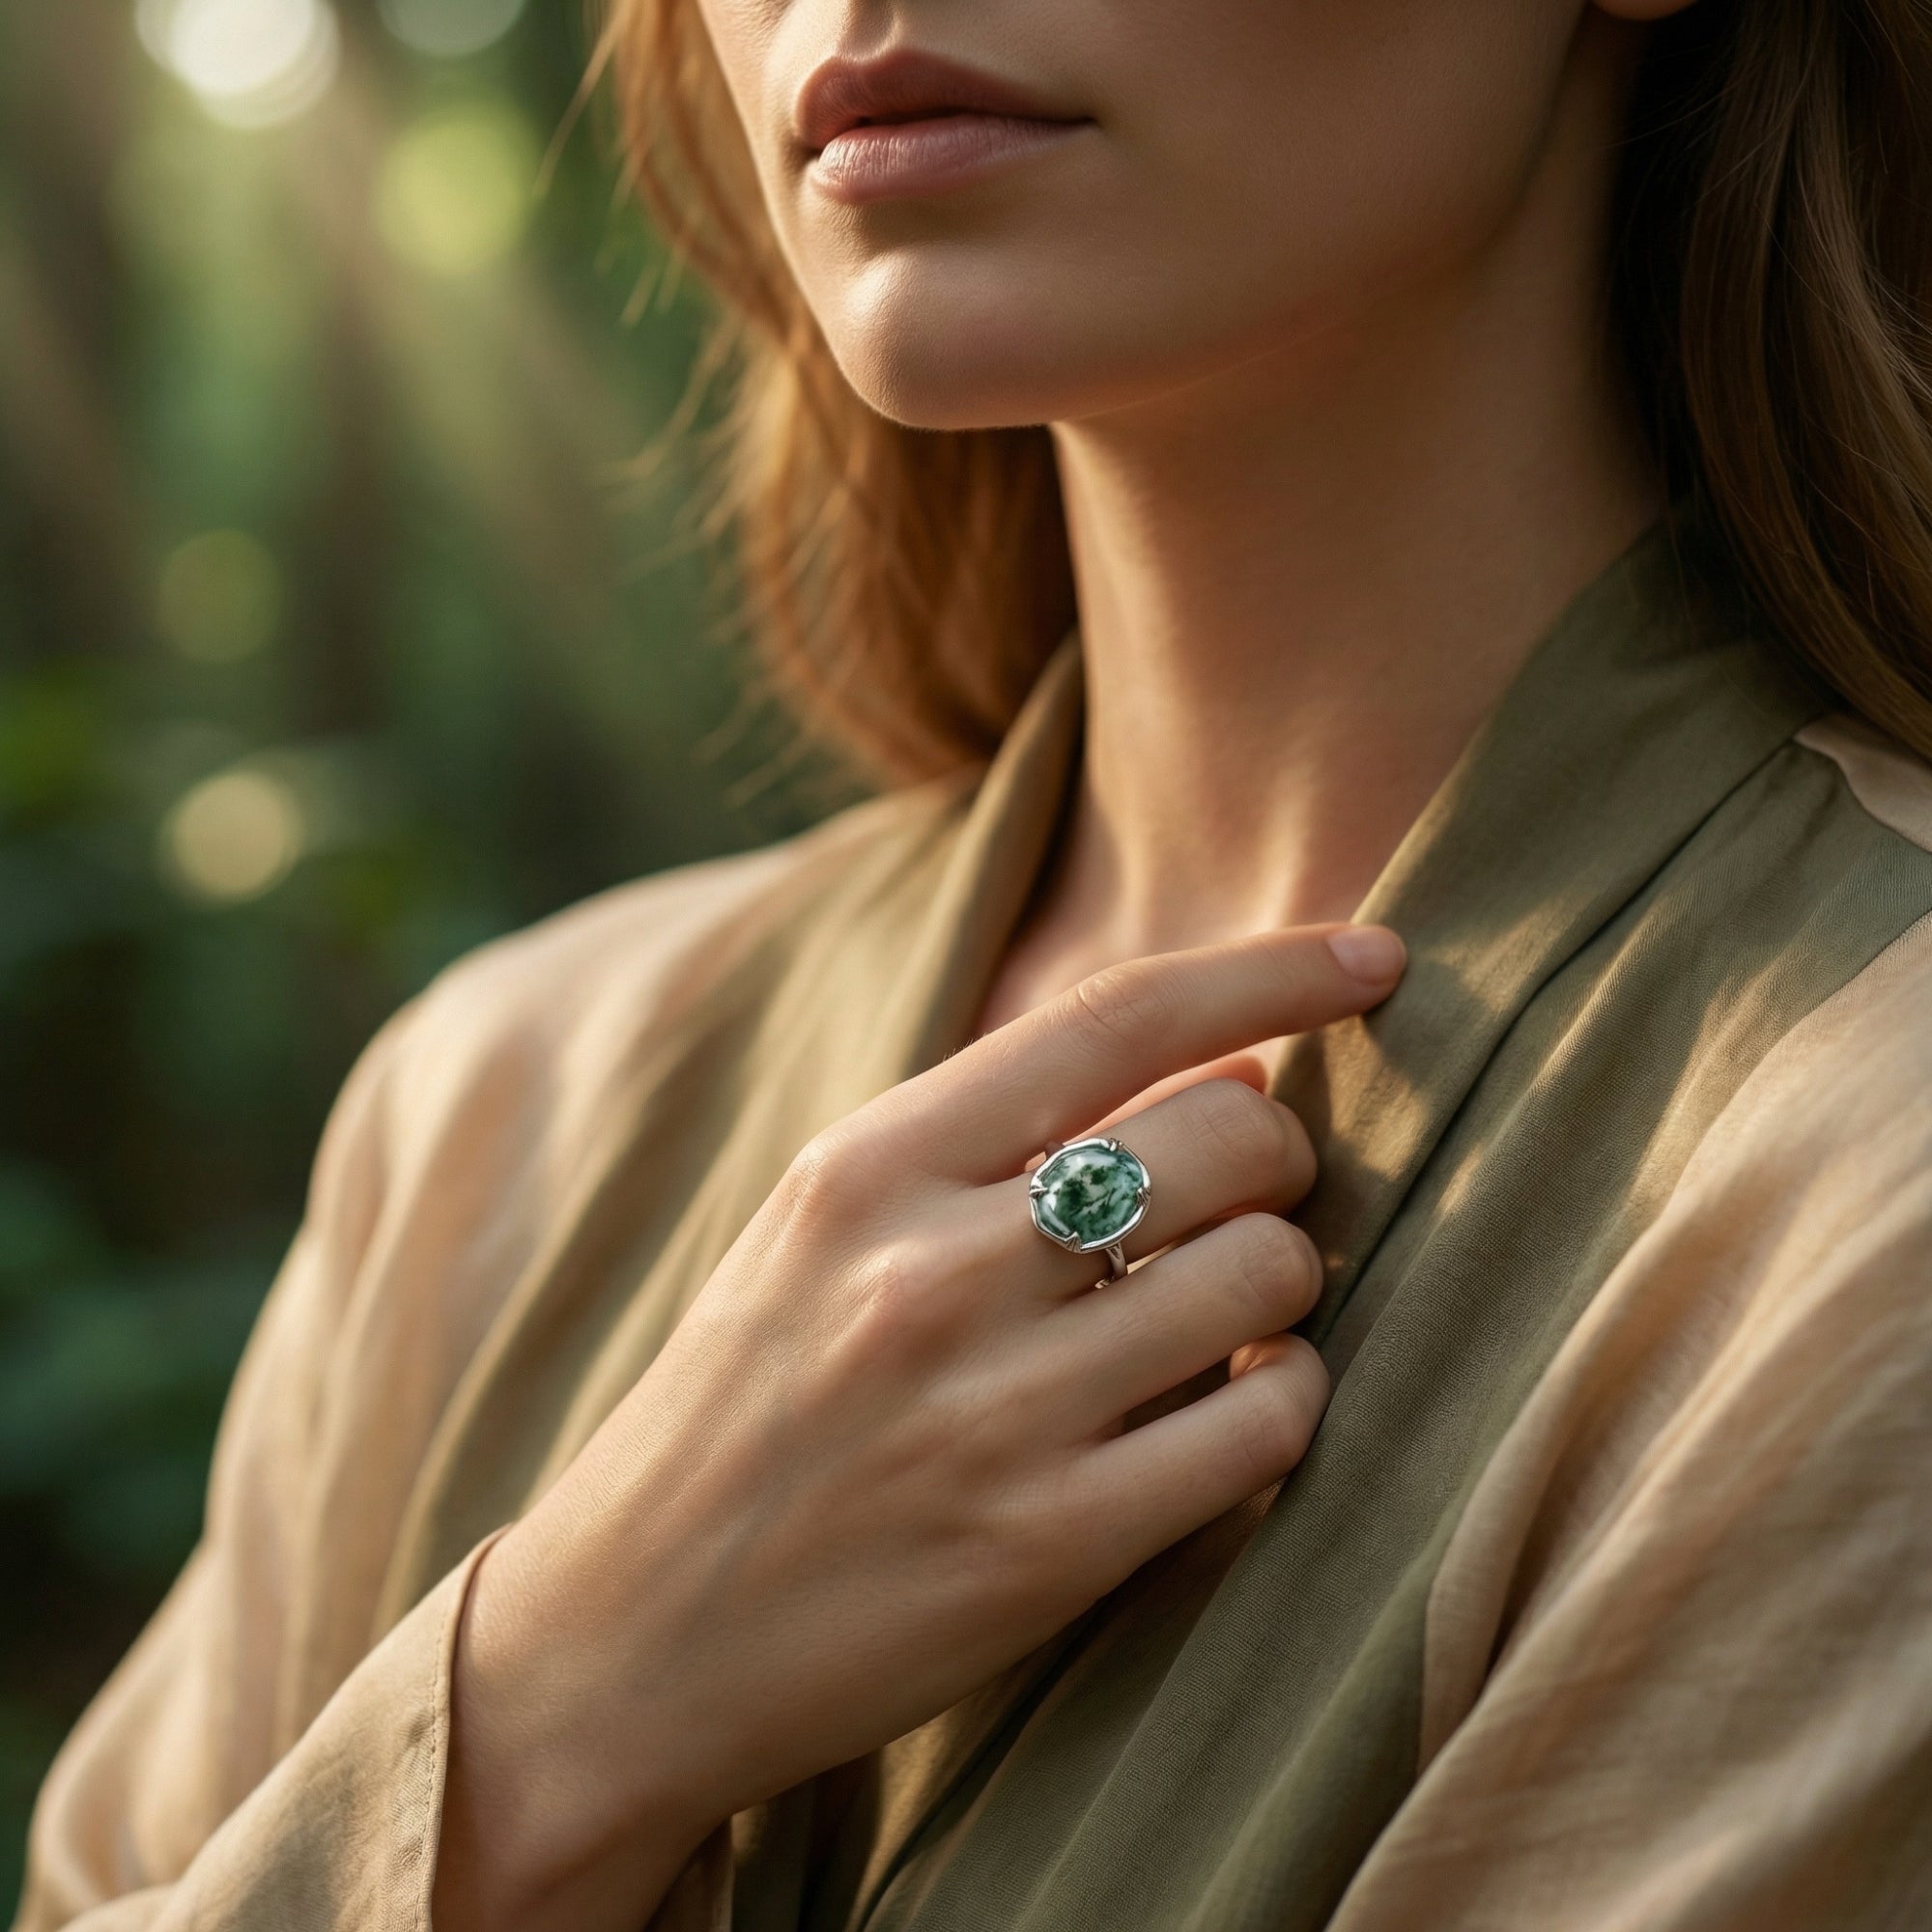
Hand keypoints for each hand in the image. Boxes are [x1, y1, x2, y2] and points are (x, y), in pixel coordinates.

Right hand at [432, 922, 1404, 1931]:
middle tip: (1249, 1204)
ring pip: (1264, 1277)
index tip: (1376, 954)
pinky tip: (1233, 1409)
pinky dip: (1283, 1403)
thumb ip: (1000, 1142)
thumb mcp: (824, 1232)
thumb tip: (1235, 1072)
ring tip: (1226, 1322)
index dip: (1269, 969)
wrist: (629, 1640)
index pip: (1115, 1014)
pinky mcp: (1048, 1549)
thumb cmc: (744, 1409)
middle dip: (1277, 1161)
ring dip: (1283, 1288)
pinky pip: (1263, 1428)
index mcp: (868, 1166)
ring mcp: (992, 1413)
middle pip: (1224, 1140)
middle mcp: (931, 1271)